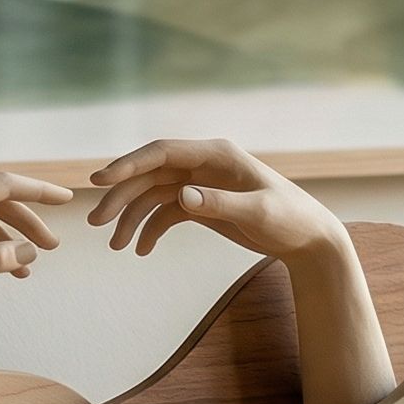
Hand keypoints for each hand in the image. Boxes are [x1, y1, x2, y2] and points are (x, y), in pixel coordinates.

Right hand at [84, 139, 346, 261]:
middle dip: (121, 197)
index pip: (162, 152)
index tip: (100, 180)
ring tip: (115, 245)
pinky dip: (151, 230)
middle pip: (150, 175)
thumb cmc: (290, 219)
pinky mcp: (201, 205)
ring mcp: (200, 184)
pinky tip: (141, 250)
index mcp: (216, 154)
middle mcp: (203, 164)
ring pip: (153, 195)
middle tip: (95, 222)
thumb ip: (220, 204)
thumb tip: (183, 195)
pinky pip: (166, 213)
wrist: (307, 239)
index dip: (128, 164)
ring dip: (131, 217)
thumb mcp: (259, 213)